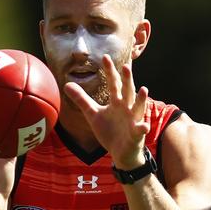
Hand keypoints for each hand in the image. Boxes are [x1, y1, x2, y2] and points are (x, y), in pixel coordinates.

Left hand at [63, 54, 149, 169]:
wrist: (120, 152)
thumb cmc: (109, 131)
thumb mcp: (93, 114)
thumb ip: (82, 99)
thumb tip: (66, 84)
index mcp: (116, 101)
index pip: (113, 83)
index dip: (110, 71)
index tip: (105, 57)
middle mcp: (126, 107)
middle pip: (127, 91)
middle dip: (127, 80)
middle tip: (125, 66)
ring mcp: (133, 120)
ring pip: (137, 107)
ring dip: (140, 99)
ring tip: (143, 89)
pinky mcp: (136, 134)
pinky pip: (140, 130)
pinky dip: (142, 127)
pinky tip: (143, 126)